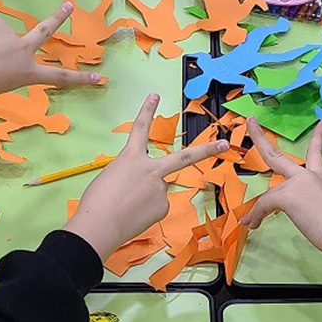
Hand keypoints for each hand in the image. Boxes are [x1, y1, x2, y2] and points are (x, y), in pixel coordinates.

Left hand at [0, 2, 102, 98]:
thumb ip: (9, 67)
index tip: (98, 78)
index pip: (59, 78)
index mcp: (26, 73)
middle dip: (59, 18)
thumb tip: (5, 51)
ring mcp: (11, 34)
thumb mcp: (0, 84)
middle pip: (45, 31)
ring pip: (1, 36)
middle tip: (69, 6)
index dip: (80, 79)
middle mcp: (23, 51)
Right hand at [65, 94, 227, 259]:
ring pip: (158, 190)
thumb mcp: (111, 177)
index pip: (140, 128)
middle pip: (185, 157)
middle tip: (224, 143)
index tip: (155, 96)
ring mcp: (160, 189)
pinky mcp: (163, 207)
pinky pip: (157, 207)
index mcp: (131, 157)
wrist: (99, 225)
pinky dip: (146, 212)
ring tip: (126, 207)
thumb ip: (132, 174)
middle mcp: (151, 169)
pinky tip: (133, 216)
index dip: (148, 110)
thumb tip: (144, 184)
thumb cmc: (97, 201)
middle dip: (207, 149)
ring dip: (144, 198)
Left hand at [240, 119, 321, 268]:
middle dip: (260, 137)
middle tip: (252, 122)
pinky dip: (256, 216)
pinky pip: (263, 205)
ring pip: (268, 193)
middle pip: (276, 155)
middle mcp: (307, 176)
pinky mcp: (287, 196)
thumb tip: (303, 213)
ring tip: (251, 220)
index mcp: (319, 177)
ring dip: (258, 209)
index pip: (315, 152)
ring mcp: (296, 183)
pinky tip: (253, 224)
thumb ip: (314, 204)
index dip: (317, 137)